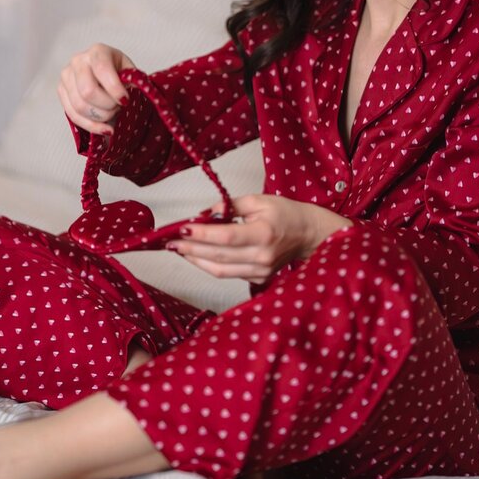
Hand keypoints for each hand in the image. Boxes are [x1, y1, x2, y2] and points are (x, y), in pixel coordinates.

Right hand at [58, 43, 135, 135]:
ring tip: (112, 112)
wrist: (103, 70)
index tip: (125, 100)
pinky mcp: (61, 92)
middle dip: (107, 106)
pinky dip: (91, 126)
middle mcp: (78, 61)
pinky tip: (105, 128)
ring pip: (80, 106)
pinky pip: (73, 115)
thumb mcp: (129, 69)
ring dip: (101, 116)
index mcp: (97, 52)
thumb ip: (131, 80)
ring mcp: (66, 77)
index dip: (114, 89)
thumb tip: (129, 92)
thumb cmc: (117, 69)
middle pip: (88, 92)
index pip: (102, 70)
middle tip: (118, 107)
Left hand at [172, 194, 349, 283]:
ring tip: (179, 249)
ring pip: (220, 270)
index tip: (182, 228)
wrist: (308, 234)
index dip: (202, 234)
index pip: (226, 236)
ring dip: (196, 259)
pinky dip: (209, 265)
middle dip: (191, 248)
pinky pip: (228, 274)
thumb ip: (230, 206)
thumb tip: (205, 214)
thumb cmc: (285, 214)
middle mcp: (262, 256)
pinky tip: (198, 255)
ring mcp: (260, 271)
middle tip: (171, 242)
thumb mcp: (259, 200)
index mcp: (265, 233)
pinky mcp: (258, 279)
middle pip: (219, 256)